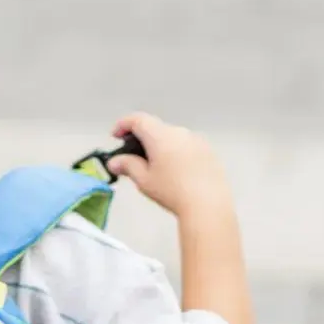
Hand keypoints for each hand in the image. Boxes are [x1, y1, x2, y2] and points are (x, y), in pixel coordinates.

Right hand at [106, 112, 231, 217]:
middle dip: (142, 138)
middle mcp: (179, 132)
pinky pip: (187, 145)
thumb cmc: (171, 191)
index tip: (115, 136)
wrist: (208, 204)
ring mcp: (197, 140)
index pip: (138, 119)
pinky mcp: (208, 151)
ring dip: (161, 145)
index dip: (123, 124)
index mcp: (160, 136)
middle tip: (134, 156)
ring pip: (172, 136)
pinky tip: (177, 172)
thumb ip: (128, 166)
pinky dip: (177, 152)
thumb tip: (114, 162)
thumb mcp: (144, 180)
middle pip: (155, 127)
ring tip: (157, 167)